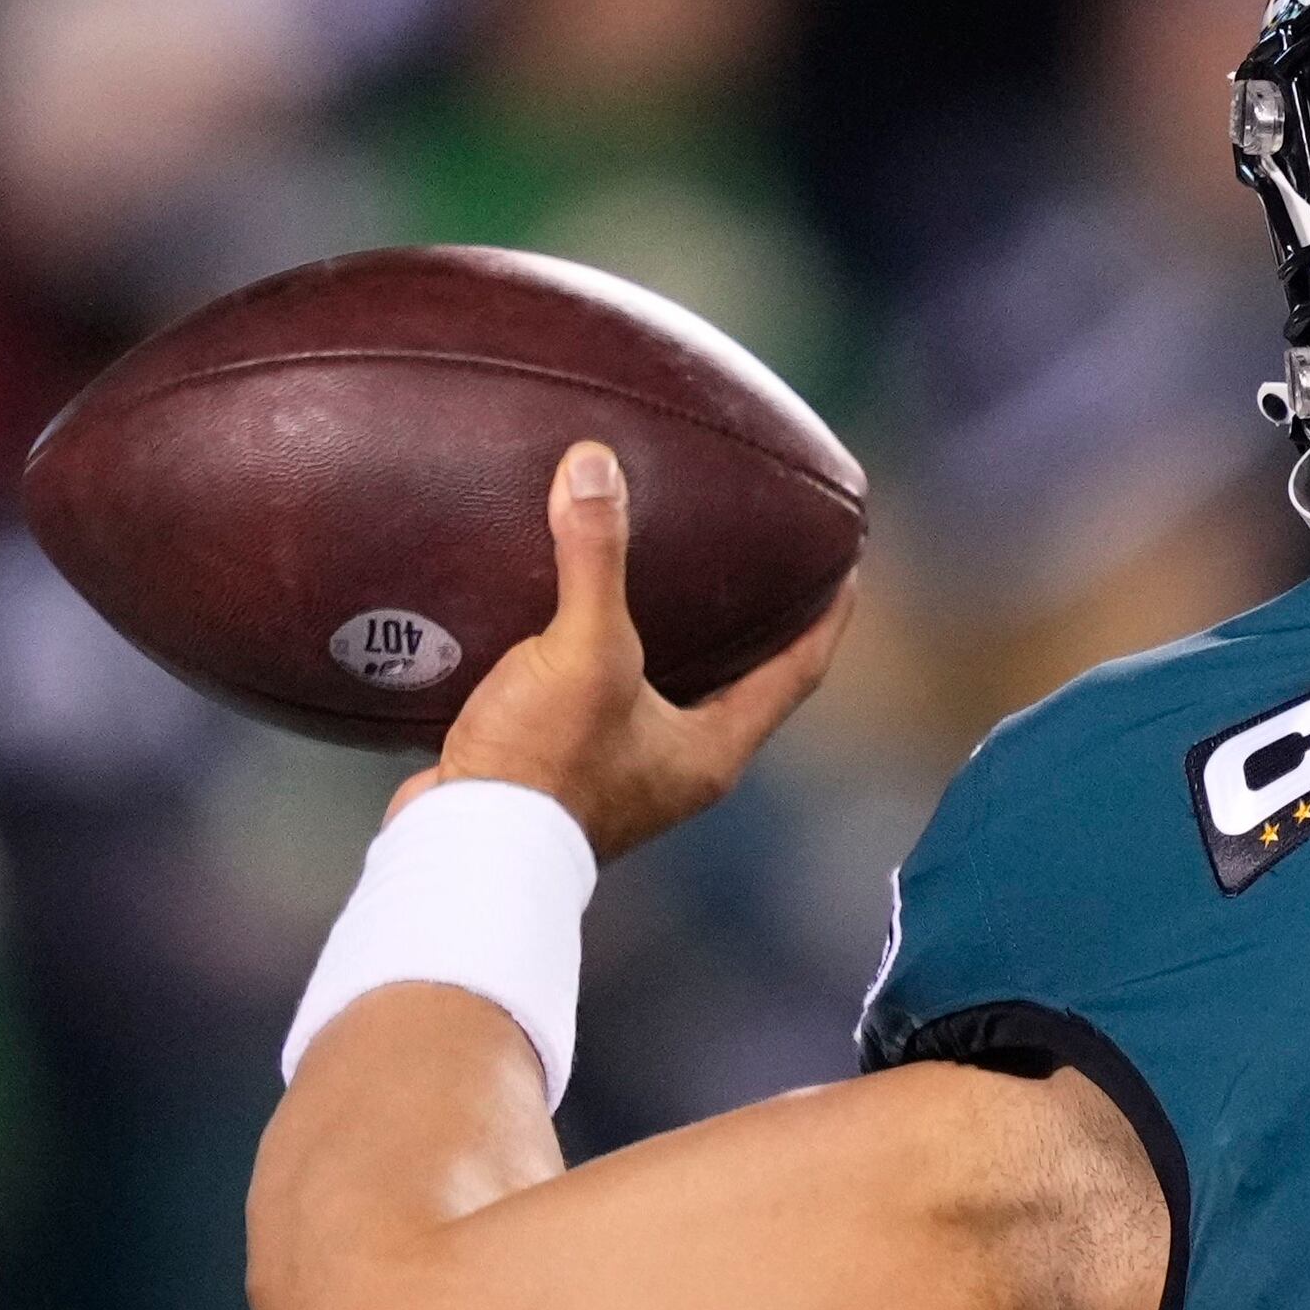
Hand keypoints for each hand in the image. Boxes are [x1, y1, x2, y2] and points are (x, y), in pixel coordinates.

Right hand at [411, 440, 855, 855]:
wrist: (462, 843)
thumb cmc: (545, 765)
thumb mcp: (584, 650)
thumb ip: (596, 560)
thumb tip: (595, 466)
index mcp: (713, 749)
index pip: (798, 672)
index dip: (827, 617)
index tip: (847, 565)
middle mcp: (679, 766)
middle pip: (739, 680)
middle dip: (752, 624)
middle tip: (761, 559)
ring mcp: (623, 771)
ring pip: (666, 688)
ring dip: (672, 637)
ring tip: (670, 573)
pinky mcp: (565, 764)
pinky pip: (600, 693)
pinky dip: (598, 650)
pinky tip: (574, 610)